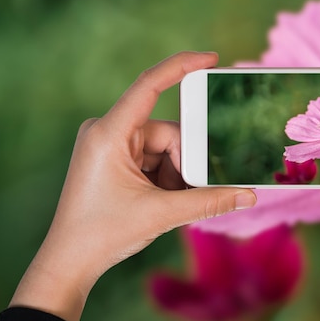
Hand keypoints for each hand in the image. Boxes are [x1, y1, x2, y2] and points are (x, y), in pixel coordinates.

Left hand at [9, 52, 256, 320]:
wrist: (70, 262)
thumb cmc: (103, 234)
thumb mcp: (161, 214)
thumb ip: (209, 200)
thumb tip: (249, 194)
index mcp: (109, 134)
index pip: (148, 86)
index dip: (181, 66)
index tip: (211, 58)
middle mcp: (108, 132)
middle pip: (168, 133)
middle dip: (187, 161)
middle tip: (198, 188)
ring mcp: (112, 146)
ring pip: (165, 148)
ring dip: (178, 174)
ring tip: (175, 202)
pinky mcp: (117, 160)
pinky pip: (156, 159)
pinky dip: (168, 178)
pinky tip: (167, 200)